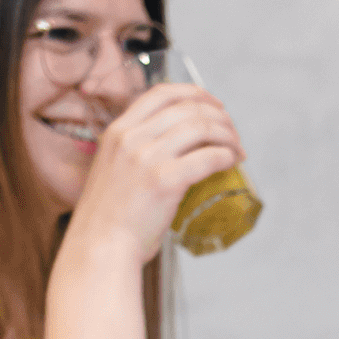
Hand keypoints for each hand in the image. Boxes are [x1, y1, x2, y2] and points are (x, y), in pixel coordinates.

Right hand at [67, 83, 244, 262]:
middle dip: (219, 117)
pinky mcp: (165, 181)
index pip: (162, 93)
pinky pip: (208, 158)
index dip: (194, 93)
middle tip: (233, 134)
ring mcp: (147, 157)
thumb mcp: (115, 169)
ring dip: (228, 136)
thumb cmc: (110, 218)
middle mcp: (131, 137)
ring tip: (238, 150)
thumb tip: (175, 151)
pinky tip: (233, 162)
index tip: (214, 105)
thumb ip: (138, 153)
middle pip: (188, 108)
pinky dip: (227, 156)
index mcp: (118, 130)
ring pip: (201, 128)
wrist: (101, 245)